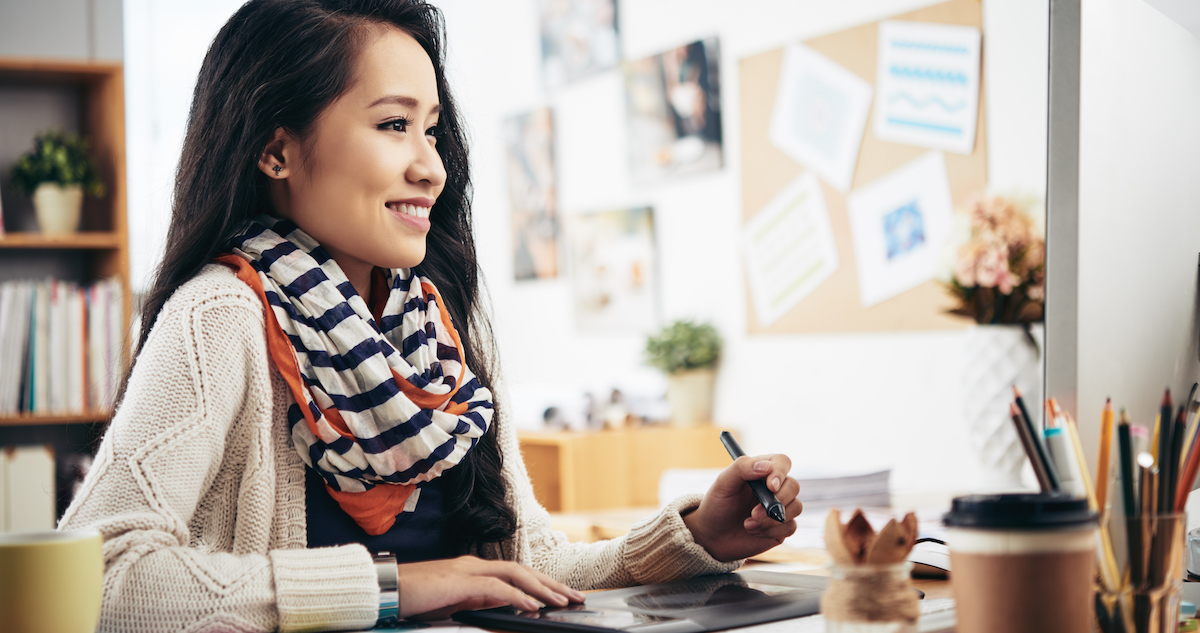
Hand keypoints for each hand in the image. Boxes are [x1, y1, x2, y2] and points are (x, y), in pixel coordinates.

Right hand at [396, 555, 585, 619]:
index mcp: (474, 570)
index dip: (542, 583)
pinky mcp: (459, 582)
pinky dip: (517, 597)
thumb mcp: (453, 604)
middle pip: (523, 571)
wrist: (384, 589)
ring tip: (563, 602)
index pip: (517, 573)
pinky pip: (496, 588)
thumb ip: (478, 603)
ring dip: (542, 589)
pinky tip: (532, 607)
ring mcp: (468, 570)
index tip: (562, 595)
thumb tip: (504, 611)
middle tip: (576, 597)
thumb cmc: (413, 599)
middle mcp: (475, 565)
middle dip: (552, 584)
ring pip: (516, 575)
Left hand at [682, 454, 801, 561]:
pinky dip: (771, 531)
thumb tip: (766, 466)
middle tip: (755, 513)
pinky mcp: (782, 527)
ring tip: (748, 524)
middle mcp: (774, 488)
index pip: (782, 462)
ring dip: (772, 519)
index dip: (780, 472)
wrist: (712, 536)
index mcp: (761, 471)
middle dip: (777, 501)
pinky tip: (753, 531)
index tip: (770, 486)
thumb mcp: (723, 483)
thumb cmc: (717, 505)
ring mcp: (780, 507)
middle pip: (793, 486)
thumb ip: (742, 468)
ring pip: (796, 507)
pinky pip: (790, 527)